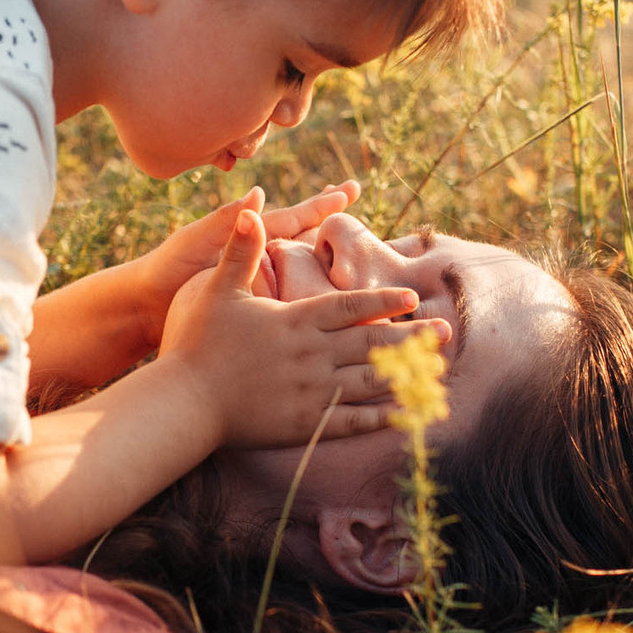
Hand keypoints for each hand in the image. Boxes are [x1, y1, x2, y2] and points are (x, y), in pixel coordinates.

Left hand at [127, 179, 361, 335]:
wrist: (141, 313)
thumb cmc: (164, 273)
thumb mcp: (193, 244)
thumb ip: (225, 222)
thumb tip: (260, 194)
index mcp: (245, 240)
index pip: (292, 218)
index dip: (321, 205)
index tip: (350, 189)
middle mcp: (257, 262)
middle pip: (306, 242)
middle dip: (334, 228)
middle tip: (364, 210)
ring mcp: (257, 289)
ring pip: (304, 275)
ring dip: (331, 268)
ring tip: (364, 263)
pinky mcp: (253, 315)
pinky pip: (291, 306)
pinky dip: (313, 304)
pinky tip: (335, 311)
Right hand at [156, 205, 447, 449]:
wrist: (186, 401)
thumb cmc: (200, 343)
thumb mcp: (219, 291)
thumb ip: (241, 251)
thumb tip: (250, 209)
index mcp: (296, 320)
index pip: (350, 306)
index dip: (384, 301)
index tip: (413, 297)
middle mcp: (312, 354)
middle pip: (373, 343)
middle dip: (413, 336)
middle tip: (446, 330)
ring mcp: (312, 391)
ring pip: (371, 381)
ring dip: (408, 374)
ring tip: (437, 369)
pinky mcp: (307, 423)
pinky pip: (353, 420)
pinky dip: (383, 417)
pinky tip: (406, 413)